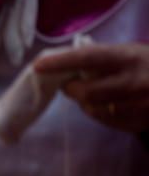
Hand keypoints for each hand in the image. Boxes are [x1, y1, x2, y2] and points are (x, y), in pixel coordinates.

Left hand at [33, 43, 148, 133]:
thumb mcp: (133, 52)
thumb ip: (106, 58)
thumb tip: (69, 62)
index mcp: (129, 56)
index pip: (87, 57)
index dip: (61, 62)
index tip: (38, 65)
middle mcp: (135, 81)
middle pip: (88, 92)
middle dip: (72, 90)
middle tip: (68, 85)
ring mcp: (142, 105)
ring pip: (98, 110)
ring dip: (86, 104)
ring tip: (89, 95)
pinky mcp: (146, 122)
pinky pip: (112, 123)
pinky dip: (102, 115)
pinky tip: (107, 106)